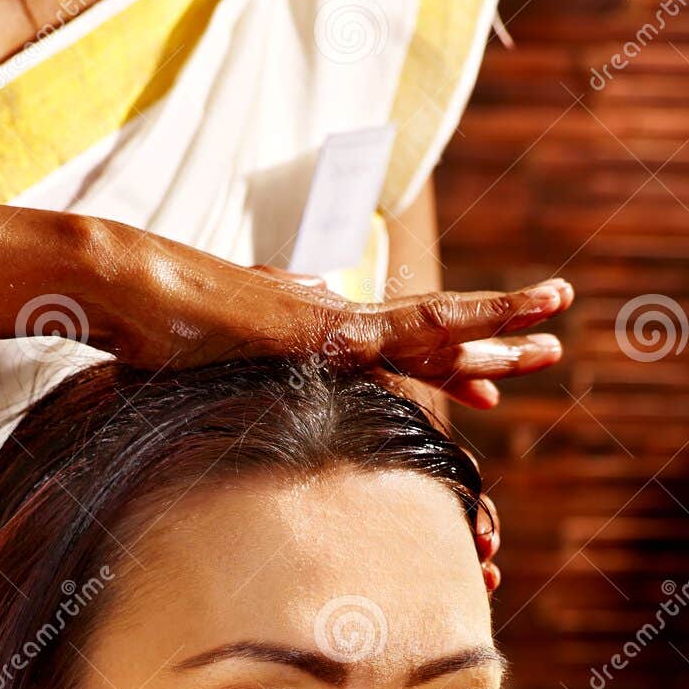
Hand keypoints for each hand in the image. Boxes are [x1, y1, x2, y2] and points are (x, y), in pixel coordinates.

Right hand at [75, 221, 570, 408]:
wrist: (130, 293)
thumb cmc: (154, 340)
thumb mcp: (210, 375)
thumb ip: (246, 379)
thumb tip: (248, 395)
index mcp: (316, 339)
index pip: (397, 358)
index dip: (449, 370)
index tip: (487, 392)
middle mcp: (336, 324)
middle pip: (432, 338)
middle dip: (492, 345)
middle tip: (551, 348)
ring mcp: (335, 324)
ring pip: (438, 324)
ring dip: (500, 324)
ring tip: (557, 322)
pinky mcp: (329, 330)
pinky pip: (413, 328)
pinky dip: (464, 323)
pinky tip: (502, 333)